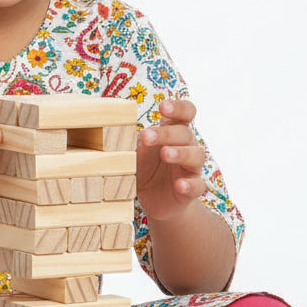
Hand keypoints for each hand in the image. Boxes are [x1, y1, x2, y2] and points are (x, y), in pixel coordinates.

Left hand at [136, 98, 206, 222]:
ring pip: (196, 155)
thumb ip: (128, 137)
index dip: (178, 107)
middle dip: (166, 133)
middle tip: (147, 137)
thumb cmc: (144, 167)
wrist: (152, 199)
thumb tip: (108, 124)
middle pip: (185, 133)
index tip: (162, 107)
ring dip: (181, 153)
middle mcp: (186, 146)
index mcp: (173, 131)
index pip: (185, 113)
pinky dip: (190, 184)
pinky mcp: (192, 188)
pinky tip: (179, 185)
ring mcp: (191, 168)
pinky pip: (198, 185)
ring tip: (165, 154)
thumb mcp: (133, 150)